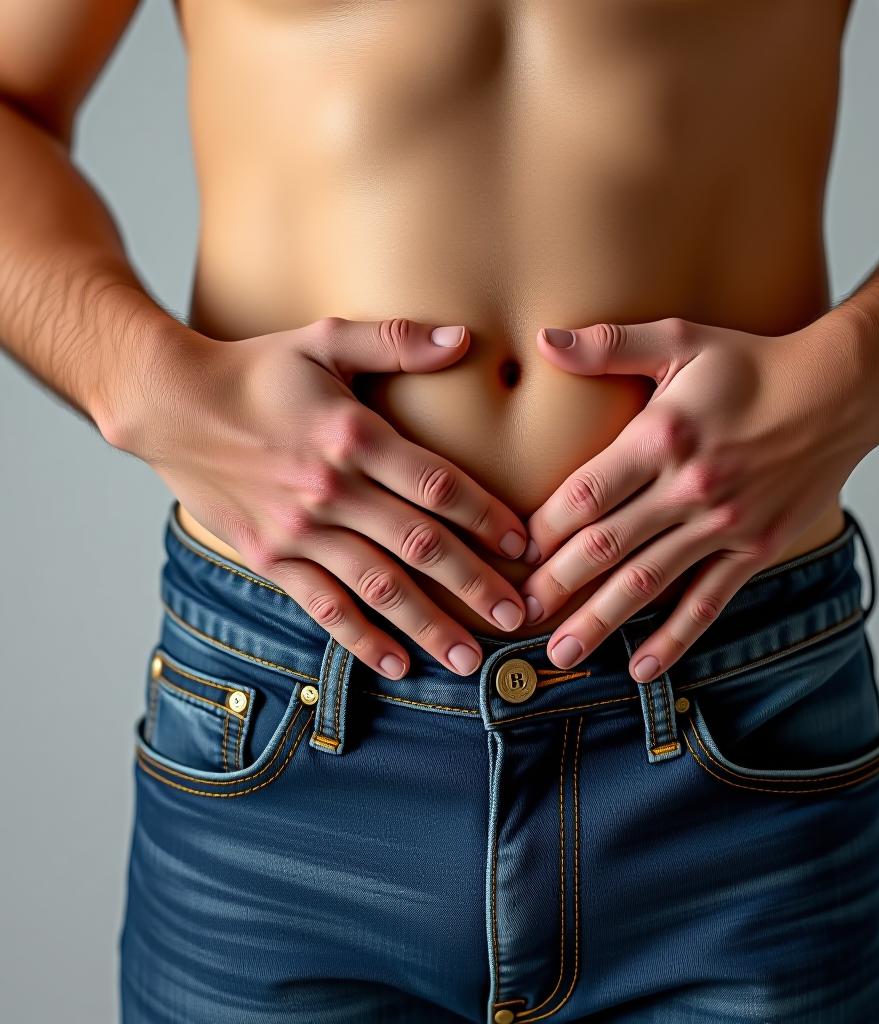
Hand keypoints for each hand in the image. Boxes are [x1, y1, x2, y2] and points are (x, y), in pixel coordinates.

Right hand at [120, 316, 530, 678]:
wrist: (171, 406)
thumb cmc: (256, 371)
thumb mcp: (324, 340)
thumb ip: (396, 341)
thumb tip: (464, 339)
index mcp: (353, 435)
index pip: (438, 484)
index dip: (486, 517)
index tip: (524, 544)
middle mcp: (331, 489)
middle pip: (419, 545)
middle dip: (475, 584)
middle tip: (517, 615)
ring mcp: (299, 530)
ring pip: (378, 586)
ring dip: (429, 625)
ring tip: (471, 660)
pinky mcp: (271, 558)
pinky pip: (324, 606)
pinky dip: (362, 639)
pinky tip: (397, 664)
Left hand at [517, 315, 878, 680]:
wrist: (842, 391)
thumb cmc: (754, 363)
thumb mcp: (682, 339)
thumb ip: (610, 346)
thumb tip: (542, 341)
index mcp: (662, 436)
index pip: (585, 494)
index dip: (543, 528)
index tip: (511, 553)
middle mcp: (689, 488)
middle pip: (605, 547)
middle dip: (555, 586)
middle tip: (514, 617)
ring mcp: (724, 525)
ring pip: (647, 584)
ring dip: (599, 623)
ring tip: (560, 656)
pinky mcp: (756, 550)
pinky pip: (707, 603)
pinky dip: (674, 639)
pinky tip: (642, 669)